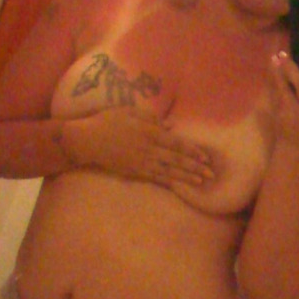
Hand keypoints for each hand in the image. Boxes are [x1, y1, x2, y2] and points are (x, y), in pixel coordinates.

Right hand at [83, 108, 214, 186]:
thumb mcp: (129, 112)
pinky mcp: (134, 172)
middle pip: (176, 160)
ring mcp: (141, 163)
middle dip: (195, 167)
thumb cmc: (107, 121)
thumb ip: (151, 119)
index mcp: (149, 132)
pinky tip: (179, 186)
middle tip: (212, 175)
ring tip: (201, 182)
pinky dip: (169, 182)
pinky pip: (155, 178)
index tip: (206, 157)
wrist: (86, 140)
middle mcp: (148, 149)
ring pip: (169, 172)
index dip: (192, 151)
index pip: (176, 143)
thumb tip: (171, 126)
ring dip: (186, 177)